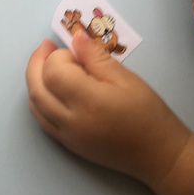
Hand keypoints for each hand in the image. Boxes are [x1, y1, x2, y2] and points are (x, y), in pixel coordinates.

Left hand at [26, 30, 190, 186]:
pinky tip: (51, 88)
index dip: (58, 56)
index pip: (54, 72)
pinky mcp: (67, 145)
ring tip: (47, 65)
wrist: (159, 156)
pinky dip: (40, 99)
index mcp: (88, 102)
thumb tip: (76, 38)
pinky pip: (42, 120)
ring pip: (34, 105)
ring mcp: (66, 136)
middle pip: (36, 88)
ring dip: (34, 81)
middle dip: (37, 63)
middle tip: (47, 47)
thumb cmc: (148, 114)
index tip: (76, 52)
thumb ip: (96, 58)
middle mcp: (70, 121)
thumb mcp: (127, 79)